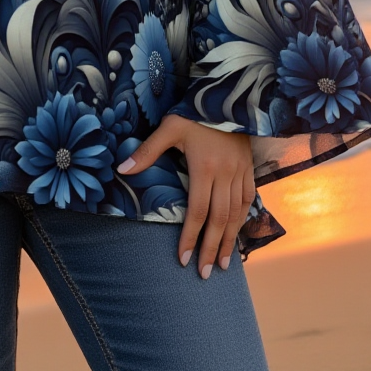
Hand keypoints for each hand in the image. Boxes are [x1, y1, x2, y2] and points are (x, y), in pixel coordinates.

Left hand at [117, 115, 254, 277]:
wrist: (227, 96)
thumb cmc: (193, 113)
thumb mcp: (169, 127)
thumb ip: (147, 151)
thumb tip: (121, 170)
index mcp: (205, 167)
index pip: (197, 211)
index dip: (191, 237)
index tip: (184, 259)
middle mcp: (225, 174)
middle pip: (219, 219)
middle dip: (212, 248)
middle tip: (206, 274)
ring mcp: (240, 172)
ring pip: (237, 213)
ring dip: (230, 240)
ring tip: (224, 264)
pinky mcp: (249, 167)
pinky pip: (248, 199)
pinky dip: (243, 219)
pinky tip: (237, 233)